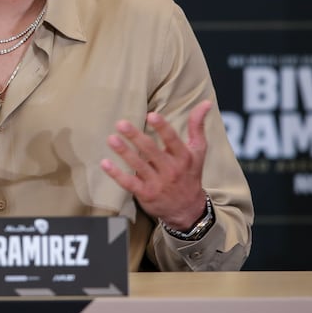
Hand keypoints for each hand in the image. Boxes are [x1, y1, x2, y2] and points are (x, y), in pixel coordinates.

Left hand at [100, 100, 211, 229]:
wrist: (188, 210)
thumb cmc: (190, 174)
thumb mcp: (198, 150)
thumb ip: (198, 126)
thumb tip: (206, 103)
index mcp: (183, 157)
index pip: (172, 140)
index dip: (162, 127)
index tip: (152, 115)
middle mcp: (170, 170)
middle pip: (151, 151)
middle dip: (135, 137)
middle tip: (121, 124)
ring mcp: (157, 183)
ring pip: (138, 165)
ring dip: (124, 152)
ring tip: (111, 139)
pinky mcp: (145, 194)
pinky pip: (128, 183)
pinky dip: (116, 174)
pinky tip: (105, 163)